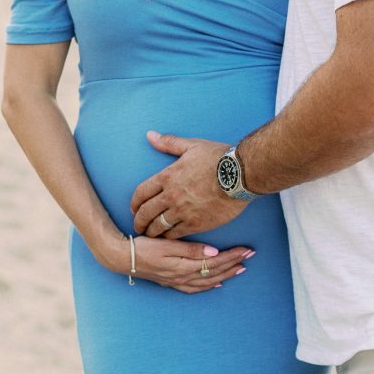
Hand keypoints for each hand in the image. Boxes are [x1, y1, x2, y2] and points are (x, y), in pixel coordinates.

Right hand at [103, 232, 252, 294]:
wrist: (121, 258)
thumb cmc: (143, 247)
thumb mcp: (166, 244)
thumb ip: (190, 249)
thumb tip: (213, 252)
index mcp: (184, 266)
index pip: (215, 262)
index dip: (232, 256)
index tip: (247, 250)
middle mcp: (183, 277)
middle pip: (215, 272)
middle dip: (234, 264)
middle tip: (250, 256)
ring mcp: (177, 281)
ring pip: (207, 281)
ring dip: (225, 275)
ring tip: (240, 269)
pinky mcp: (171, 282)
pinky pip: (195, 288)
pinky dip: (208, 286)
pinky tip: (215, 283)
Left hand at [130, 132, 247, 238]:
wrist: (240, 174)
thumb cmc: (218, 158)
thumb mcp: (191, 146)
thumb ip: (169, 143)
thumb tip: (150, 135)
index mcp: (167, 176)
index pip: (141, 193)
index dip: (134, 203)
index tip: (133, 208)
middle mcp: (171, 196)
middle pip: (146, 213)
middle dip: (139, 221)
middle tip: (138, 225)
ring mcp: (182, 211)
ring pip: (158, 226)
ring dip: (152, 231)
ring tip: (151, 234)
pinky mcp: (196, 224)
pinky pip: (175, 234)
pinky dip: (168, 237)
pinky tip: (167, 238)